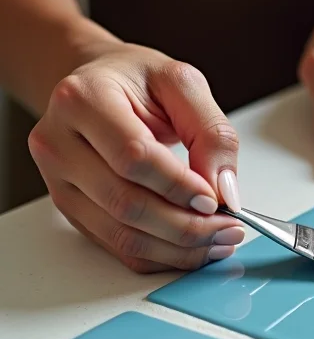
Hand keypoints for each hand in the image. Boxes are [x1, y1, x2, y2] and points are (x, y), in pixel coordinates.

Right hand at [29, 39, 243, 272]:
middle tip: (229, 228)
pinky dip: (163, 256)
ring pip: (122, 235)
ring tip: (219, 240)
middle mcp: (58, 143)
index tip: (217, 199)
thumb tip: (224, 189)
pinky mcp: (72, 210)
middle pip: (126, 204)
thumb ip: (211, 133)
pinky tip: (194, 248)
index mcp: (81, 100)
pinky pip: (120, 248)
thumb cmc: (136, 82)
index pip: (133, 157)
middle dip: (187, 226)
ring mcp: (60, 182)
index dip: (180, 186)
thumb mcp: (183, 84)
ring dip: (179, 248)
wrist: (98, 84)